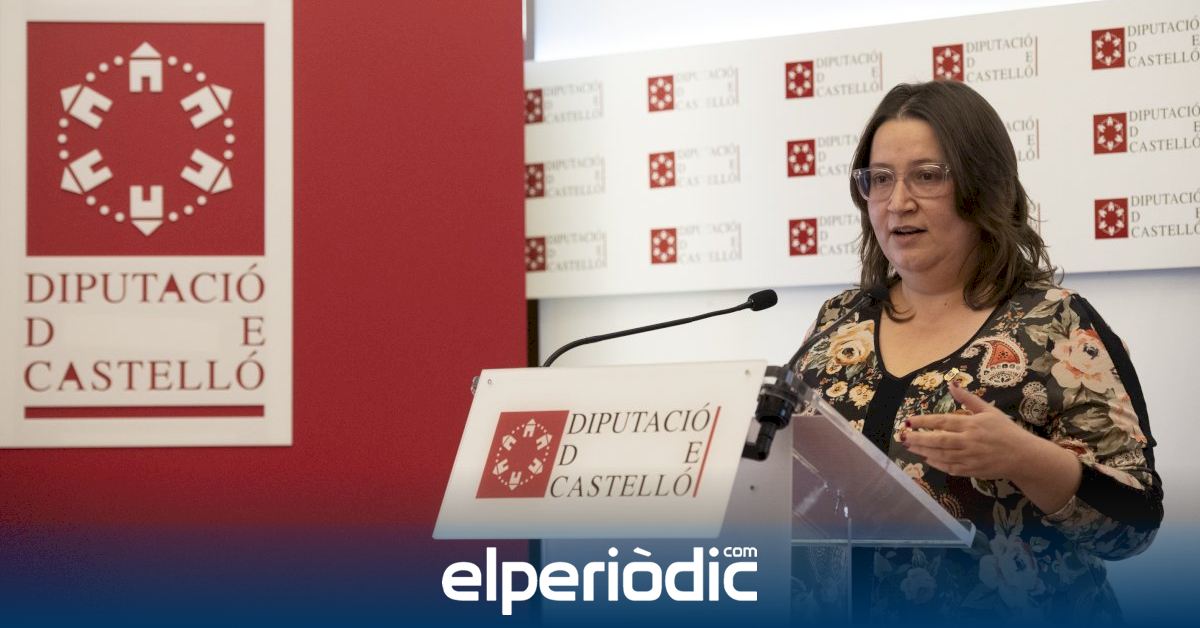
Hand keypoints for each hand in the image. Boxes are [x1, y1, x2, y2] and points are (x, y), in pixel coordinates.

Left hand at [903, 382, 1039, 479]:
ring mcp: (969, 458)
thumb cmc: (1006, 431)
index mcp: (971, 425)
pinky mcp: (972, 470)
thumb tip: (952, 385)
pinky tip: (928, 459)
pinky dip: (937, 464)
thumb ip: (969, 399)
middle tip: (903, 437)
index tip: (910, 421)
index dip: (924, 421)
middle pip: (938, 440)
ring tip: (910, 447)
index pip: (942, 422)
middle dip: (918, 439)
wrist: (1023, 456)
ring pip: (941, 455)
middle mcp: (968, 441)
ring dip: (924, 451)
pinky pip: (950, 468)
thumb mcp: (989, 411)